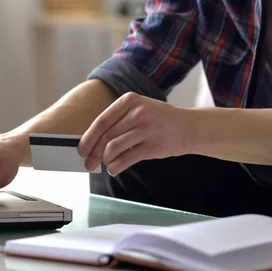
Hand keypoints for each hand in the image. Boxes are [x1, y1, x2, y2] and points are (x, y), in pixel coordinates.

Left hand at [78, 92, 194, 175]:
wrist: (190, 127)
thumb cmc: (160, 120)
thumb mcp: (140, 109)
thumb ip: (119, 120)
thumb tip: (92, 141)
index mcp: (130, 100)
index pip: (101, 121)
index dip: (88, 138)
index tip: (81, 150)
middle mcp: (137, 112)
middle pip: (105, 136)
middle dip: (94, 153)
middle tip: (89, 164)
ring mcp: (146, 129)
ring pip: (113, 148)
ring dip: (105, 160)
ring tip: (107, 164)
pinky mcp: (153, 146)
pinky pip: (126, 159)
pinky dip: (116, 167)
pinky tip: (115, 169)